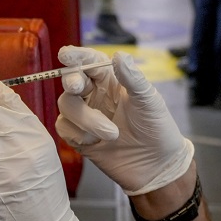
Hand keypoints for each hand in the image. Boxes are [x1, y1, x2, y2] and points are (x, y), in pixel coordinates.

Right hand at [55, 46, 193, 195]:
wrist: (156, 166)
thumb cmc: (156, 129)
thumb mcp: (149, 101)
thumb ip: (133, 78)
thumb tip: (119, 55)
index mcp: (111, 80)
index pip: (90, 62)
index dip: (76, 56)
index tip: (65, 54)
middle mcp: (95, 94)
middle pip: (71, 80)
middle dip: (72, 82)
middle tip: (78, 87)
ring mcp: (85, 115)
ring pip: (66, 105)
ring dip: (86, 119)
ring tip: (112, 134)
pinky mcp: (78, 136)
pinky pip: (64, 128)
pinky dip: (78, 134)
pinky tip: (96, 143)